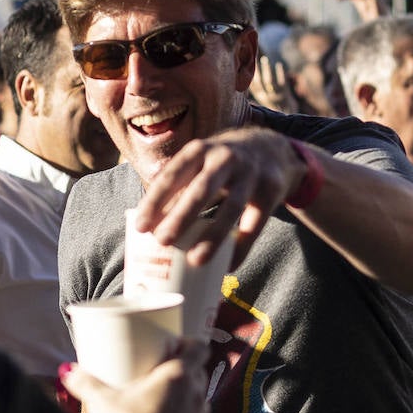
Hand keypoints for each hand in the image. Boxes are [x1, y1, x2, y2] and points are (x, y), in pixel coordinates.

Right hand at [62, 339, 211, 412]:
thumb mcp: (104, 402)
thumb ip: (87, 384)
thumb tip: (68, 371)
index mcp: (179, 373)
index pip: (199, 347)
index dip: (189, 343)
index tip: (173, 345)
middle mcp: (195, 391)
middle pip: (198, 369)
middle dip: (184, 367)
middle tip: (161, 370)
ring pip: (198, 394)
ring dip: (186, 392)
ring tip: (164, 396)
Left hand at [132, 126, 308, 268]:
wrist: (272, 147)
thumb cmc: (222, 163)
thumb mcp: (199, 162)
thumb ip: (177, 187)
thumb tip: (147, 224)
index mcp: (199, 150)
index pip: (173, 175)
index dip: (155, 201)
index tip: (141, 227)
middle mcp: (225, 157)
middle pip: (201, 189)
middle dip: (181, 216)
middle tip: (163, 241)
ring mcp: (251, 173)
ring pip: (231, 207)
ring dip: (212, 235)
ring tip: (195, 260)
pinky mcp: (271, 190)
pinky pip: (255, 224)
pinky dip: (241, 247)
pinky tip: (228, 265)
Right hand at [249, 54, 296, 111]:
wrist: (289, 117)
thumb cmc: (276, 104)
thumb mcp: (265, 98)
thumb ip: (259, 89)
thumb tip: (250, 76)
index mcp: (260, 98)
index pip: (251, 86)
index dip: (247, 75)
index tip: (245, 64)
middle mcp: (266, 98)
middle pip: (258, 82)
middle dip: (255, 70)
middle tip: (253, 58)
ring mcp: (275, 96)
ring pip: (269, 81)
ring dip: (266, 69)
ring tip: (264, 59)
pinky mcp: (285, 95)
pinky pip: (282, 82)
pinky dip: (280, 73)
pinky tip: (279, 65)